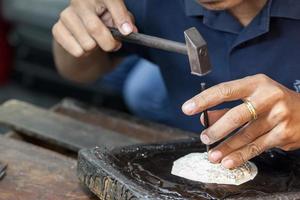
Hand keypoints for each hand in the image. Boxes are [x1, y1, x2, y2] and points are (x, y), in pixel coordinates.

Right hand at [52, 0, 136, 56]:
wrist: (81, 28)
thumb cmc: (104, 20)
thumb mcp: (118, 17)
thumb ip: (126, 21)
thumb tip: (129, 30)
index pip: (111, 2)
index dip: (120, 18)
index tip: (127, 32)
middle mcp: (79, 1)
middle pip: (95, 29)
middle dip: (109, 43)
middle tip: (114, 45)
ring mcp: (66, 15)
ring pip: (88, 44)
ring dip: (96, 49)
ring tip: (95, 42)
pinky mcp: (57, 29)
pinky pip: (77, 51)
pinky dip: (84, 54)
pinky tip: (83, 45)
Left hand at [182, 74, 299, 168]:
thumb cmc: (273, 102)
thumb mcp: (252, 96)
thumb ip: (227, 108)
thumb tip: (204, 118)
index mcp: (256, 84)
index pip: (225, 90)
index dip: (204, 100)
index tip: (187, 108)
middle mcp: (268, 98)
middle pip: (236, 116)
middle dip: (217, 130)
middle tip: (204, 138)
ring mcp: (278, 116)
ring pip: (246, 135)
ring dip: (226, 147)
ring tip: (212, 155)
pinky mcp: (283, 134)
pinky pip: (257, 147)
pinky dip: (240, 156)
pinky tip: (228, 161)